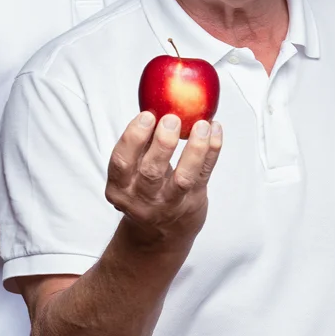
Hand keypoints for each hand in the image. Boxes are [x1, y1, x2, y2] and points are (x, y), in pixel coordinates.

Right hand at [104, 111, 221, 255]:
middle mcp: (142, 199)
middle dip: (163, 142)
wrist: (160, 233)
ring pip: (183, 178)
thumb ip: (141, 145)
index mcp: (120, 187)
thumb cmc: (145, 190)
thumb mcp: (132, 173)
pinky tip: (215, 129)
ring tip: (202, 124)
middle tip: (173, 117)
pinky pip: (205, 174)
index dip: (133, 138)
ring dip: (194, 148)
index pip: (121, 163)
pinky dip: (212, 150)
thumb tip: (157, 102)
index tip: (147, 115)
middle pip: (151, 171)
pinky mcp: (193, 202)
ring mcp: (169, 203)